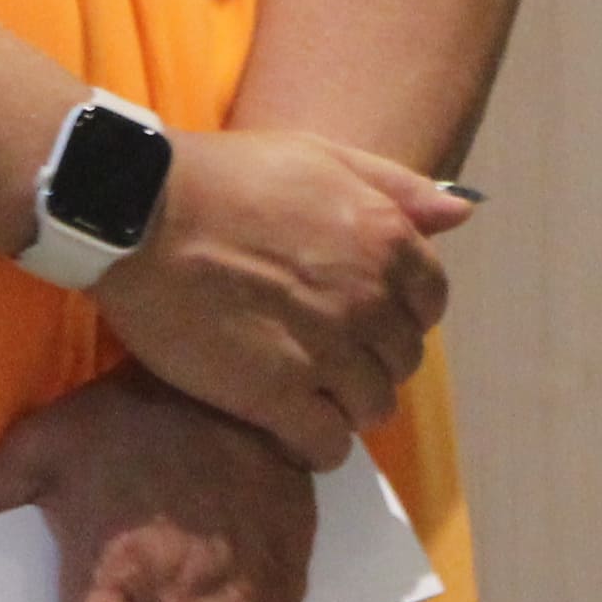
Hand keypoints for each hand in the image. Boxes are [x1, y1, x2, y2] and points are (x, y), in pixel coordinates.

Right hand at [95, 130, 473, 468]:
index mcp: (386, 241)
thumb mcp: (323, 155)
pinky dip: (319, 446)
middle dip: (374, 360)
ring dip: (349, 406)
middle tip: (331, 359)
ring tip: (312, 396)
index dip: (401, 315)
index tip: (367, 320)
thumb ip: (397, 187)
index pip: (429, 302)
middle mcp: (367, 299)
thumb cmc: (227, 176)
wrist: (141, 212)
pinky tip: (294, 432)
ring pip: (372, 406)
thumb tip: (461, 213)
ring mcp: (324, 350)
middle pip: (402, 358)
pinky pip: (326, 444)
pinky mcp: (274, 394)